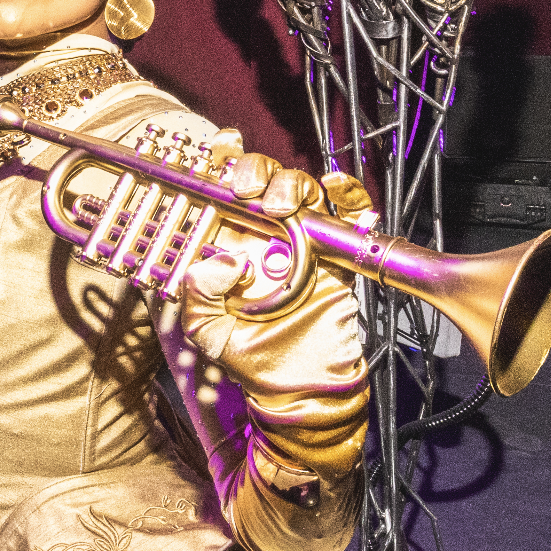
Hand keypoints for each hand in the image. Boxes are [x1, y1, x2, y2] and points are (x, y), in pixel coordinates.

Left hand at [178, 146, 366, 485]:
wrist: (303, 397)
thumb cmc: (256, 368)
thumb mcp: (208, 336)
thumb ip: (200, 298)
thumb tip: (218, 260)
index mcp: (230, 250)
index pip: (222, 194)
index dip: (217, 164)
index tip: (212, 153)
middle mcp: (265, 241)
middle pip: (263, 181)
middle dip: (253, 170)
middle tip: (243, 189)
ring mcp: (304, 245)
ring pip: (302, 189)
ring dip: (290, 182)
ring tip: (278, 204)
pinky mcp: (338, 257)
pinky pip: (350, 215)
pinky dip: (348, 195)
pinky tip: (332, 188)